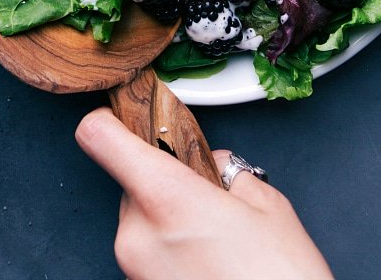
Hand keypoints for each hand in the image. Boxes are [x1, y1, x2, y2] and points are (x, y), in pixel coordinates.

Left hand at [76, 108, 333, 279]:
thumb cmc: (281, 279)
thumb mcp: (269, 207)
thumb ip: (229, 172)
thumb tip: (213, 164)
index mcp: (163, 197)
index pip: (99, 137)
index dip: (110, 120)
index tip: (127, 118)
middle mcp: (135, 235)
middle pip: (131, 184)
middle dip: (165, 184)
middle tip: (209, 201)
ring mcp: (132, 272)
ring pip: (141, 223)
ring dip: (169, 223)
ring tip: (217, 244)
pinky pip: (147, 258)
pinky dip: (171, 255)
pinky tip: (209, 267)